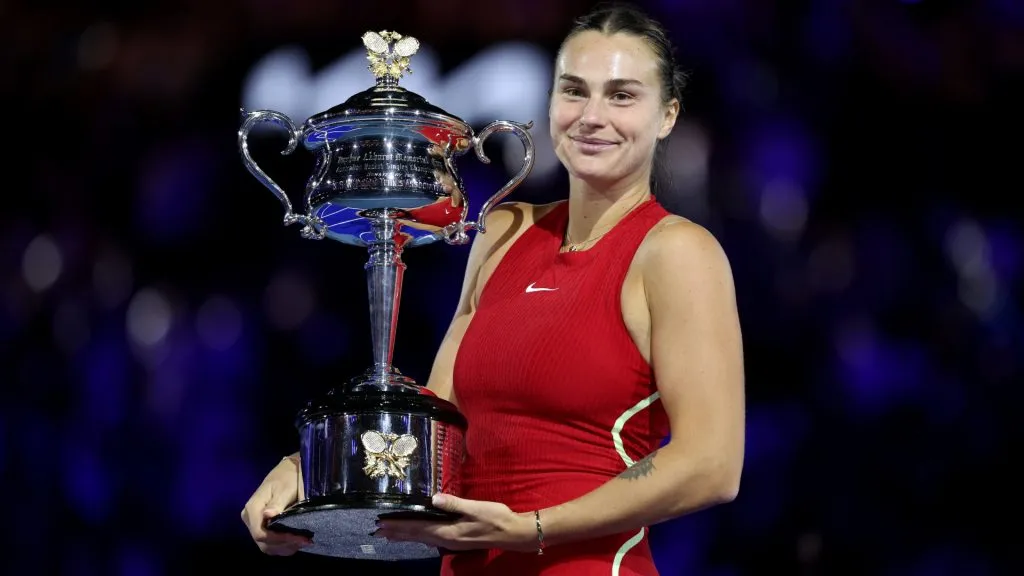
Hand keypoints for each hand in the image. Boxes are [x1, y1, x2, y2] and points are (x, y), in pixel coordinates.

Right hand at [241, 455, 311, 554]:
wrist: (288, 472)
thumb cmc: (287, 477)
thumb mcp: (285, 487)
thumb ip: (277, 502)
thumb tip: (268, 515)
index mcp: (253, 508)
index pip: (260, 533)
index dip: (279, 539)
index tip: (298, 537)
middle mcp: (250, 519)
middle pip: (264, 542)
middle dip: (285, 544)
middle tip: (305, 540)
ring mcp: (255, 525)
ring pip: (267, 546)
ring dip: (286, 547)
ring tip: (303, 541)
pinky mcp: (263, 528)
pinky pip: (271, 544)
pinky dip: (285, 546)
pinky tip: (297, 541)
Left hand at [375, 493, 535, 552]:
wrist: (513, 533)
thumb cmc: (496, 518)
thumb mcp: (475, 508)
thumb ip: (454, 504)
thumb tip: (433, 498)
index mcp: (448, 532)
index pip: (417, 528)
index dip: (398, 525)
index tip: (382, 523)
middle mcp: (446, 540)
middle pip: (416, 536)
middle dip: (397, 532)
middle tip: (377, 530)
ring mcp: (451, 542)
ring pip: (422, 538)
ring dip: (405, 535)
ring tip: (390, 534)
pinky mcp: (457, 540)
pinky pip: (430, 538)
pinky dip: (418, 536)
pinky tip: (416, 535)